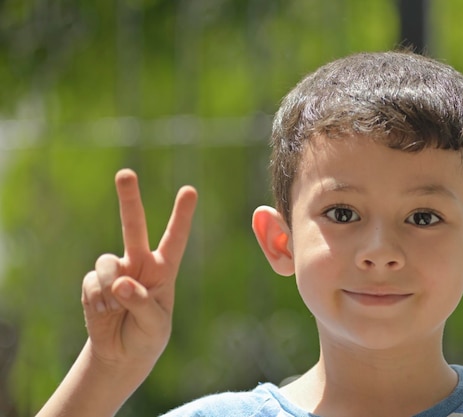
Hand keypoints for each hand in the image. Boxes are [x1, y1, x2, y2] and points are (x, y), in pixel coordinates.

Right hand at [81, 169, 197, 368]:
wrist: (121, 354)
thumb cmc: (148, 336)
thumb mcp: (155, 325)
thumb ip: (141, 304)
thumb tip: (119, 282)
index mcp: (164, 270)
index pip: (175, 239)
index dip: (182, 215)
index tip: (190, 190)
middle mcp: (139, 264)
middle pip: (133, 226)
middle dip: (129, 199)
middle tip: (125, 173)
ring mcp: (115, 271)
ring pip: (106, 262)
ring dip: (108, 285)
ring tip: (113, 308)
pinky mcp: (93, 284)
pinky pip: (91, 283)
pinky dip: (96, 300)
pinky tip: (103, 313)